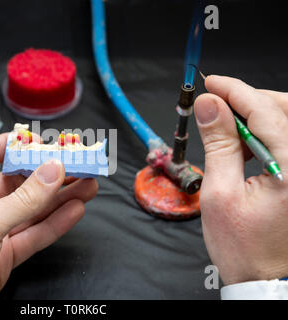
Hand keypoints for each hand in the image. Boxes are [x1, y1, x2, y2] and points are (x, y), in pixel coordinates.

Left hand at [0, 133, 97, 298]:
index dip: (10, 144)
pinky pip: (35, 234)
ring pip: (32, 209)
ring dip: (59, 198)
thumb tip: (51, 171)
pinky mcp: (5, 255)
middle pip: (18, 183)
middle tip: (74, 166)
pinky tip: (74, 211)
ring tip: (86, 185)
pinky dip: (55, 223)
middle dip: (47, 174)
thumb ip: (22, 199)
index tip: (37, 140)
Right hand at [194, 75, 287, 284]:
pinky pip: (287, 141)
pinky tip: (245, 146)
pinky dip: (266, 134)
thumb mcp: (219, 194)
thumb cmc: (243, 247)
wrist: (267, 279)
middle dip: (250, 99)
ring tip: (227, 129)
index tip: (211, 83)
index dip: (235, 91)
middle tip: (217, 104)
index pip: (266, 112)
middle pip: (285, 109)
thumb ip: (218, 144)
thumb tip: (210, 106)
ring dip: (258, 116)